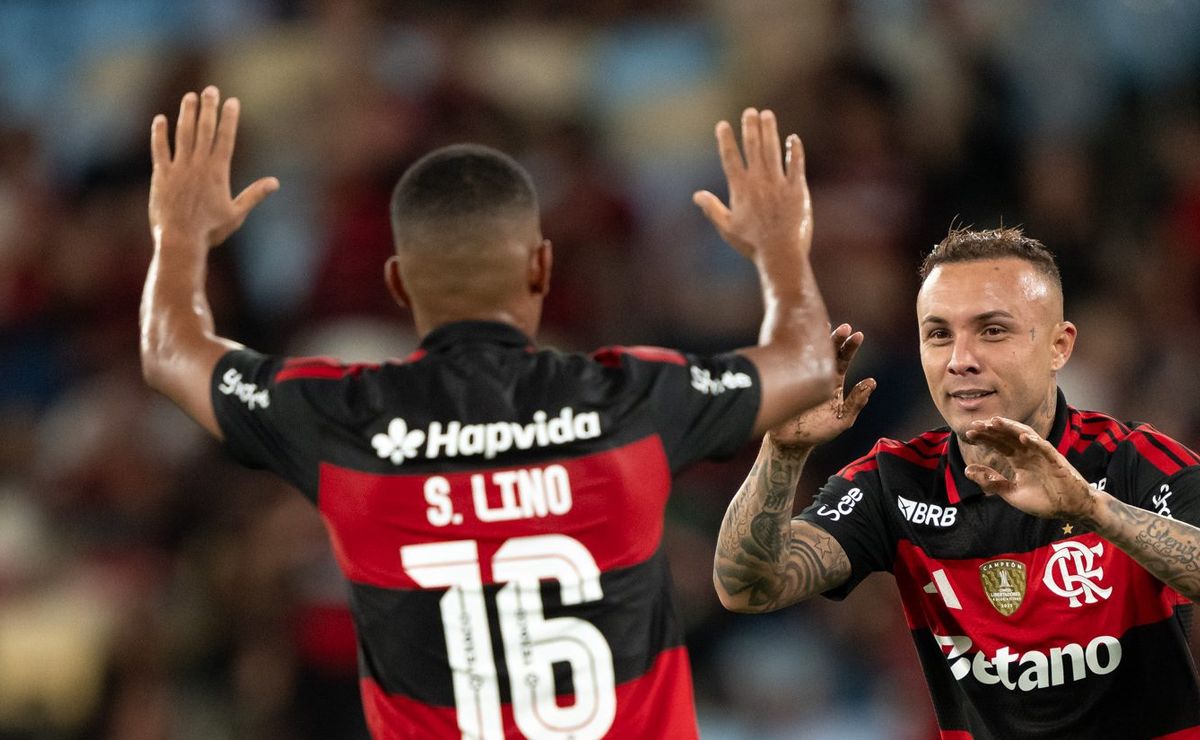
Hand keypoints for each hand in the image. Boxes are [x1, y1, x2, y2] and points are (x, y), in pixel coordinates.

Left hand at [148, 86, 277, 247]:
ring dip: (187, 114)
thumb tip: (275, 183)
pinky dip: (160, 134)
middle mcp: (198, 165)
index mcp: (217, 172)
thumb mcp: (237, 213)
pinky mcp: (161, 175)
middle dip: (209, 108)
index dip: (229, 118)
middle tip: (211, 90)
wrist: (180, 239)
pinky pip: (159, 149)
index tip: (232, 101)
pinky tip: (160, 119)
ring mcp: (178, 168)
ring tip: (190, 97)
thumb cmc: (211, 230)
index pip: (225, 138)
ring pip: (183, 134)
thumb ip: (254, 195)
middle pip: (204, 130)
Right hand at [692, 108, 810, 261]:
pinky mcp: (797, 190)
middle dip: (750, 128)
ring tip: (768, 115)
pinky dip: (794, 151)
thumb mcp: (726, 228)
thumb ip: (712, 208)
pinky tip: (793, 139)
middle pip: (753, 148)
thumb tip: (696, 195)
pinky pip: (796, 165)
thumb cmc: (751, 244)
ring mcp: (779, 184)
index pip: (730, 158)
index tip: (723, 124)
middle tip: (750, 112)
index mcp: (740, 189)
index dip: (725, 140)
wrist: (779, 254)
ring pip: (773, 151)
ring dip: (770, 131)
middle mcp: (759, 182)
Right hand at [768, 324, 874, 450]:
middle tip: (844, 328)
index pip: (843, 359)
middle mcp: (818, 374)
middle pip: (828, 352)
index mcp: (834, 381)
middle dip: (836, 339)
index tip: (858, 335)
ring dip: (817, 340)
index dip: (851, 347)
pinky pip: (789, 362)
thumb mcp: (843, 419)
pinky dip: (792, 349)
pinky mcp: (785, 379)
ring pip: (809, 353)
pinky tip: (794, 340)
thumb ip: (857, 402)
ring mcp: (800, 375)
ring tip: (824, 326)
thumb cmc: (818, 432)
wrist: (791, 442)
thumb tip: (872, 382)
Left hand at [963, 417, 1097, 520]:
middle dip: (992, 429)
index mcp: (1019, 460)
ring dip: (1011, 428)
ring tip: (995, 421)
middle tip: (975, 424)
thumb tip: (967, 470)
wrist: (1071, 509)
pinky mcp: (1057, 462)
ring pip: (1026, 436)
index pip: (999, 444)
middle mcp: (1029, 454)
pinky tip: (1022, 437)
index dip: (985, 438)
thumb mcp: (1011, 492)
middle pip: (1008, 437)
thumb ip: (991, 481)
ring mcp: (1043, 456)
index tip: (969, 434)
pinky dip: (1035, 442)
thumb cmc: (1044, 501)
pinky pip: (1045, 449)